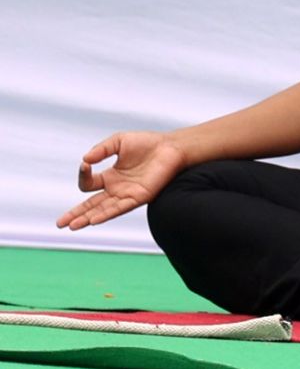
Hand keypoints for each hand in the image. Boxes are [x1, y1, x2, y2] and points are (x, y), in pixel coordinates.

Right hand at [56, 131, 186, 230]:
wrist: (171, 147)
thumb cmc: (147, 143)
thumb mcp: (119, 141)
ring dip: (87, 218)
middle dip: (76, 214)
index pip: (89, 183)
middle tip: (60, 224)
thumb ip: (101, 149)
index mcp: (111, 176)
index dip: (83, 175)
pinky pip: (119, 208)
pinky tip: (93, 220)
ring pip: (102, 210)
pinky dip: (106, 214)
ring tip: (71, 226)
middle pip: (91, 205)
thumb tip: (84, 160)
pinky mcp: (139, 197)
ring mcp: (127, 194)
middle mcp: (117, 188)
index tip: (86, 164)